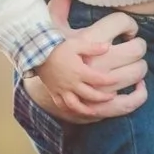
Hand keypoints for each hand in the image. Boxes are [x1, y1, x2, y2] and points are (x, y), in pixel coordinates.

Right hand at [24, 10, 149, 120]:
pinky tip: (80, 111)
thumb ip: (93, 46)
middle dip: (104, 97)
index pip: (101, 79)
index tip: (118, 81)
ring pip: (79, 105)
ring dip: (90, 108)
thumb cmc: (56, 46)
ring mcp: (63, 90)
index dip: (111, 81)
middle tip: (113, 95)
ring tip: (98, 108)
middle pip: (92, 95)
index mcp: (79, 71)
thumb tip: (108, 47)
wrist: (35, 52)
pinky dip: (73, 110)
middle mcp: (73, 83)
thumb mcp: (76, 43)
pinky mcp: (55, 93)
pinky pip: (64, 105)